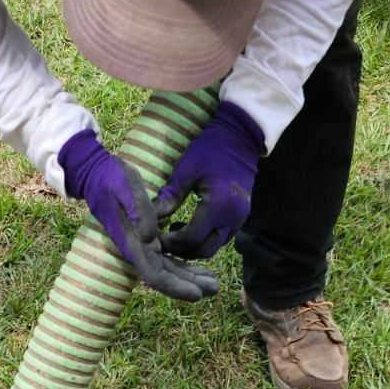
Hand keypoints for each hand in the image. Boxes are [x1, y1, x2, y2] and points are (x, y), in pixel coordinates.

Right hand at [58, 130, 218, 302]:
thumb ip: (139, 211)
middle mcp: (137, 250)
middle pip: (165, 278)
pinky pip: (167, 260)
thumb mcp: (126, 187)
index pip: (155, 275)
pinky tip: (200, 271)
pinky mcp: (146, 241)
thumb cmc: (112, 179)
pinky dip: (183, 267)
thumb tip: (151, 238)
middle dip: (189, 287)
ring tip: (213, 284)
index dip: (176, 287)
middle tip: (216, 289)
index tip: (197, 294)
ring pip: (168, 271)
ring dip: (190, 279)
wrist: (96, 176)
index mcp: (133, 243)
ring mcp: (141, 247)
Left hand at [153, 102, 263, 259]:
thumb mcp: (186, 171)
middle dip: (182, 252)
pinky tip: (191, 228)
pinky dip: (205, 239)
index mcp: (218, 206)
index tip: (156, 239)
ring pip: (214, 247)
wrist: (240, 136)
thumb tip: (148, 218)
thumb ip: (169, 197)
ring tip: (176, 236)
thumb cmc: (210, 150)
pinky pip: (222, 238)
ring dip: (194, 247)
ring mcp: (239, 219)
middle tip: (164, 244)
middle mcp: (232, 218)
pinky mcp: (242, 217)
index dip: (171, 243)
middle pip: (204, 251)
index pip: (190, 239)